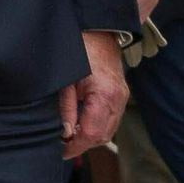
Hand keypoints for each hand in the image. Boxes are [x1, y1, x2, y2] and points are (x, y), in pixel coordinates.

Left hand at [59, 32, 128, 156]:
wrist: (100, 31)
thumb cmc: (80, 51)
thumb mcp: (66, 81)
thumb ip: (66, 109)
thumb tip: (65, 133)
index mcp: (103, 95)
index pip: (91, 134)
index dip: (75, 146)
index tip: (61, 151)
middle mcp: (117, 99)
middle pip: (102, 136)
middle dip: (82, 144)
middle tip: (62, 144)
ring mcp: (123, 98)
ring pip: (108, 131)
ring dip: (90, 137)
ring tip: (71, 135)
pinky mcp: (122, 96)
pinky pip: (112, 121)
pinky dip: (98, 127)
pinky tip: (82, 124)